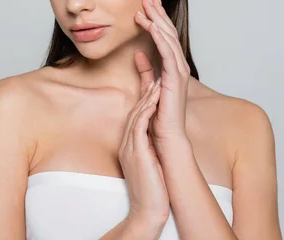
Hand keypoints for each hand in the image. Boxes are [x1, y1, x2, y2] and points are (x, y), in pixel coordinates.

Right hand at [118, 78, 169, 226]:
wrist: (147, 211)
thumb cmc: (152, 190)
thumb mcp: (148, 163)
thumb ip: (148, 148)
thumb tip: (154, 138)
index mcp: (130, 144)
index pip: (136, 115)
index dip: (144, 96)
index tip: (153, 81)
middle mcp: (127, 142)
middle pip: (134, 110)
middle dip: (144, 90)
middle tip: (153, 72)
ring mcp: (130, 147)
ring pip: (136, 114)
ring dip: (147, 96)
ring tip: (157, 80)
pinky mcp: (136, 152)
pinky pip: (139, 126)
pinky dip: (146, 110)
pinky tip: (154, 99)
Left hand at [134, 0, 189, 144]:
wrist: (166, 138)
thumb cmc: (158, 117)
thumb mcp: (148, 88)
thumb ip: (145, 71)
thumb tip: (138, 54)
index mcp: (172, 68)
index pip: (164, 39)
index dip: (157, 21)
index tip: (147, 6)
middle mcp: (178, 67)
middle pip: (168, 35)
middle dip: (158, 15)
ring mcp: (179, 73)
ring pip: (169, 40)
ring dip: (158, 21)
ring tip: (147, 6)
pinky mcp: (175, 80)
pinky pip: (168, 54)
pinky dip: (160, 39)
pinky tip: (151, 26)